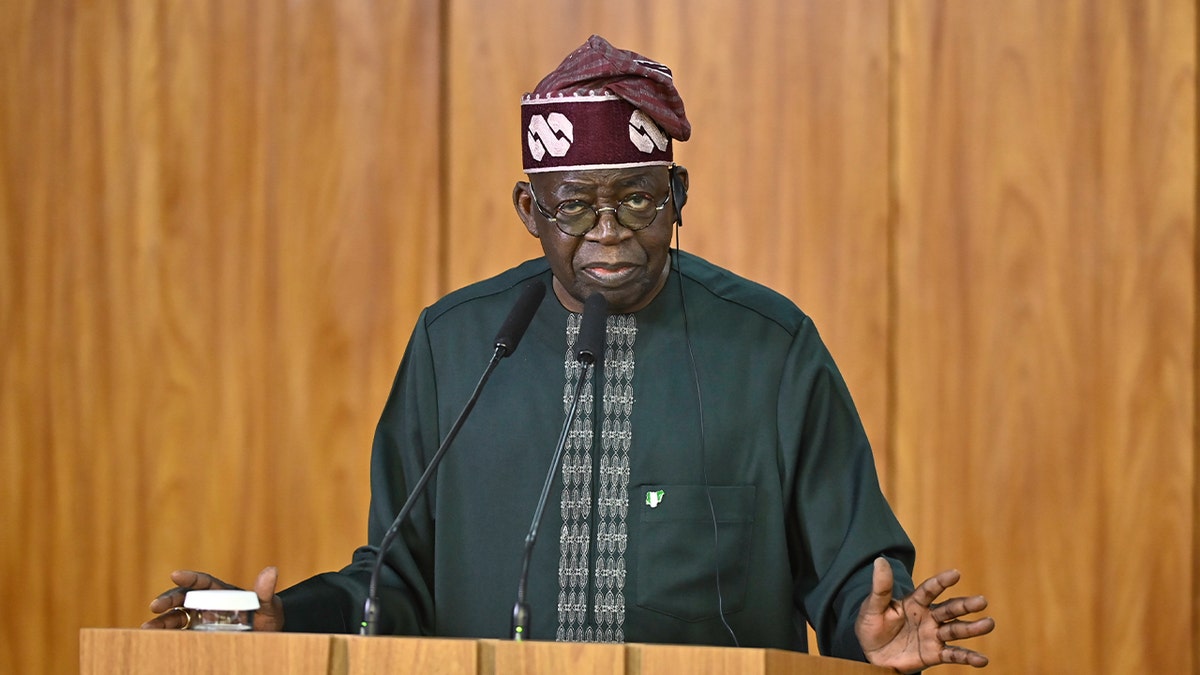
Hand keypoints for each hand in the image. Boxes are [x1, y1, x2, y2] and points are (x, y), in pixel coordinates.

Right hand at [142, 567, 284, 631]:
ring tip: (148, 627)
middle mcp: (207, 603)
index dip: (190, 577)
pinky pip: (179, 633)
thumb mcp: (269, 606)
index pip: (204, 582)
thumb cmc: (268, 619)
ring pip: (176, 616)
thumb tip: (272, 570)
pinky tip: (154, 639)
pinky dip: (166, 634)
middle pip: (185, 597)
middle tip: (155, 606)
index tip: (175, 574)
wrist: (266, 638)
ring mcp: (200, 620)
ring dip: (162, 621)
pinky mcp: (197, 635)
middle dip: (169, 600)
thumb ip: (265, 592)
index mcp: (222, 592)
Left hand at [855, 558, 993, 672]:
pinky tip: (982, 660)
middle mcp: (928, 617)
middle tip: (982, 601)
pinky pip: (953, 655)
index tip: (955, 574)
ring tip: (989, 623)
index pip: (929, 590)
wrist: (872, 654)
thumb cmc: (871, 626)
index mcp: (914, 602)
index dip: (941, 582)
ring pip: (956, 630)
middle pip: (949, 609)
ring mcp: (933, 635)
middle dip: (965, 605)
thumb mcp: (872, 606)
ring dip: (972, 628)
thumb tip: (880, 560)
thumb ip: (880, 587)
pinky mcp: (934, 654)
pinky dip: (968, 657)